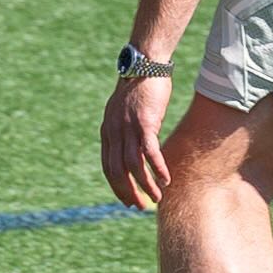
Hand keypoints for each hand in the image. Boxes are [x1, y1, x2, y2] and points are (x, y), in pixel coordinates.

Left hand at [101, 70, 174, 210]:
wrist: (144, 65)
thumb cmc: (138, 88)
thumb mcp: (124, 112)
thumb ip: (123, 130)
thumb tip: (130, 147)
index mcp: (107, 131)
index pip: (108, 167)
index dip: (117, 186)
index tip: (127, 200)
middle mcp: (114, 132)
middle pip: (118, 171)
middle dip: (129, 192)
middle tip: (141, 207)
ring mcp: (128, 128)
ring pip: (134, 166)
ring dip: (145, 185)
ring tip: (157, 198)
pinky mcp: (144, 122)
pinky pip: (149, 152)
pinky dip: (157, 169)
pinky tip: (165, 180)